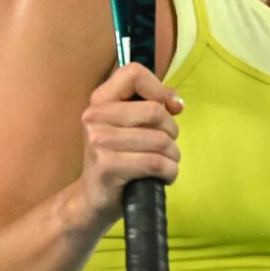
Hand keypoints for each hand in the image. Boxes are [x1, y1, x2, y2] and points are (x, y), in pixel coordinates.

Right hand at [78, 62, 182, 223]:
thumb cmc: (118, 155)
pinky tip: (163, 175)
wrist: (93, 197)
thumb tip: (176, 102)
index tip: (167, 107)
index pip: (134, 73)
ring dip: (173, 155)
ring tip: (166, 162)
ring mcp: (99, 141)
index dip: (158, 89)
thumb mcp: (129, 123)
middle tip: (166, 144)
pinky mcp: (108, 167)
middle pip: (154, 110)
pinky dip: (170, 171)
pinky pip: (156, 163)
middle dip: (171, 130)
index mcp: (100, 99)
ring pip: (160, 140)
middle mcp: (95, 116)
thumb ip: (153, 102)